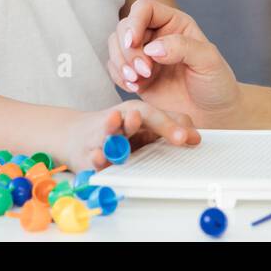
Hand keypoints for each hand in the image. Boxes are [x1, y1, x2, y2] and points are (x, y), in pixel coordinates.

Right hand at [64, 99, 199, 170]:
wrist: (74, 135)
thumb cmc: (119, 130)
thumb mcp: (145, 125)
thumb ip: (170, 127)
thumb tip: (196, 139)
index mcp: (136, 113)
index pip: (153, 116)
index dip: (169, 125)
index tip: (185, 139)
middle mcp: (119, 121)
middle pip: (131, 120)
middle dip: (137, 121)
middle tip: (142, 119)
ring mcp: (102, 136)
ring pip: (108, 133)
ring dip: (111, 129)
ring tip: (115, 122)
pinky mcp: (87, 154)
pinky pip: (92, 157)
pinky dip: (95, 156)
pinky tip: (98, 156)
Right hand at [106, 0, 242, 126]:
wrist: (212, 113)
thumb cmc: (215, 84)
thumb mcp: (208, 61)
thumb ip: (183, 47)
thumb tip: (153, 48)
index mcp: (174, 23)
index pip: (144, 9)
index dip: (134, 22)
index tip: (133, 43)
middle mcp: (156, 35)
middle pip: (125, 27)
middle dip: (128, 50)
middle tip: (143, 71)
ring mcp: (144, 55)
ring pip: (115, 46)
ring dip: (121, 63)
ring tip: (137, 81)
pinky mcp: (136, 75)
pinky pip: (114, 68)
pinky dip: (118, 77)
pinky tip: (134, 88)